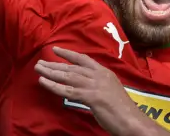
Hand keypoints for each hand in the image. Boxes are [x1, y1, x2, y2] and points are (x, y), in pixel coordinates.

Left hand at [35, 47, 169, 135]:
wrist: (132, 120)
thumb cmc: (123, 109)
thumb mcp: (110, 90)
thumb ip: (98, 85)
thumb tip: (85, 86)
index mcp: (104, 72)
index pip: (83, 59)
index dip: (68, 54)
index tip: (55, 50)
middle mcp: (98, 75)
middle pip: (72, 68)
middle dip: (55, 64)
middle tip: (40, 62)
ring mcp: (94, 85)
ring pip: (68, 76)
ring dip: (51, 72)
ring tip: (38, 69)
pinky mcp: (90, 96)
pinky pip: (67, 90)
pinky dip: (54, 86)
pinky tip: (43, 82)